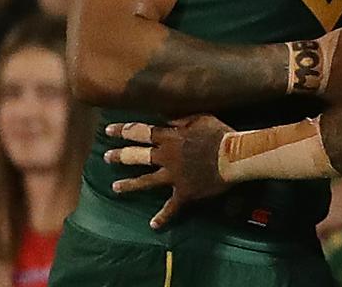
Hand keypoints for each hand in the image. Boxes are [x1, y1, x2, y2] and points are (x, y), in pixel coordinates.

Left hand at [104, 115, 232, 228]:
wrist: (234, 157)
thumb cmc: (219, 134)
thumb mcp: (199, 117)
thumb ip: (179, 118)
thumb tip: (163, 116)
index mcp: (169, 138)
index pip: (140, 132)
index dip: (123, 131)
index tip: (108, 130)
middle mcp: (166, 157)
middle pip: (137, 156)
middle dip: (120, 156)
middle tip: (106, 157)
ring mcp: (173, 176)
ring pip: (146, 181)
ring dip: (129, 185)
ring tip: (115, 188)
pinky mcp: (183, 193)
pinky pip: (171, 207)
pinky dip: (163, 217)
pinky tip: (153, 225)